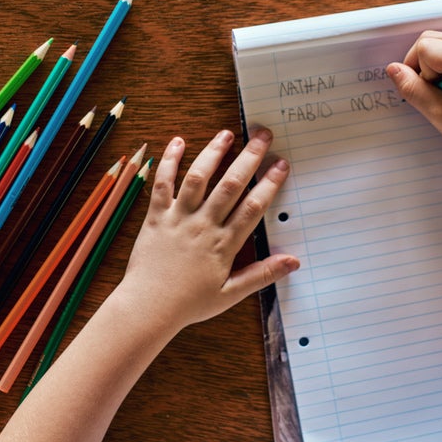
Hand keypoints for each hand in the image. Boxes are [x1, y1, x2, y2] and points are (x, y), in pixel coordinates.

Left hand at [111, 128, 299, 328]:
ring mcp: (178, 218)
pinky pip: (162, 184)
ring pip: (198, 178)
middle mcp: (203, 226)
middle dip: (248, 158)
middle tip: (262, 136)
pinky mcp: (156, 216)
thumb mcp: (231, 294)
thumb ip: (262, 275)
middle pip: (230, 185)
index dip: (269, 184)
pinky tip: (178, 142)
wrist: (148, 307)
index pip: (252, 208)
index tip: (281, 164)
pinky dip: (169, 162)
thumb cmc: (189, 303)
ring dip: (213, 153)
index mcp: (223, 244)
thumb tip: (293, 262)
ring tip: (227, 134)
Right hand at [386, 31, 441, 159]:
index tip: (433, 94)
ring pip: (436, 43)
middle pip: (429, 40)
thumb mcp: (438, 113)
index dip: (419, 73)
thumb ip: (412, 89)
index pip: (424, 48)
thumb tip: (392, 69)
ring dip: (431, 67)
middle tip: (437, 94)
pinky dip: (441, 67)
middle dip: (423, 67)